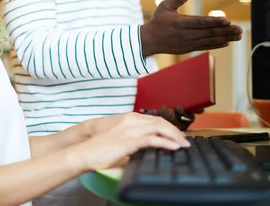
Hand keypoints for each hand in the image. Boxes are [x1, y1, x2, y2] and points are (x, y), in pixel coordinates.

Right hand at [72, 113, 189, 171]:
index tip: (176, 134)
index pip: (154, 119)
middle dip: (175, 131)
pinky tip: (174, 147)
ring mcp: (131, 130)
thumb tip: (143, 145)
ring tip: (184, 144)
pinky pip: (153, 140)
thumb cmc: (98, 147)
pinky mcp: (130, 141)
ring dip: (174, 136)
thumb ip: (131, 137)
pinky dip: (166, 143)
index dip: (168, 126)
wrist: (84, 151)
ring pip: (160, 128)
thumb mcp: (117, 137)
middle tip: (184, 140)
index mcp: (129, 118)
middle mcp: (131, 120)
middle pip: (160, 122)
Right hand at [140, 0, 242, 55]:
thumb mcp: (164, 6)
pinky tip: (226, 42)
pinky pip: (205, 46)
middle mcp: (186, 34)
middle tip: (239, 30)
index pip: (201, 22)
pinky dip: (216, 44)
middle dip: (226, 31)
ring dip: (225, 38)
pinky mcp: (188, 48)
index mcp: (180, 22)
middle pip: (209, 32)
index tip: (228, 20)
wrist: (148, 41)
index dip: (215, 21)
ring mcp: (188, 43)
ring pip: (210, 40)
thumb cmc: (157, 21)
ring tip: (238, 36)